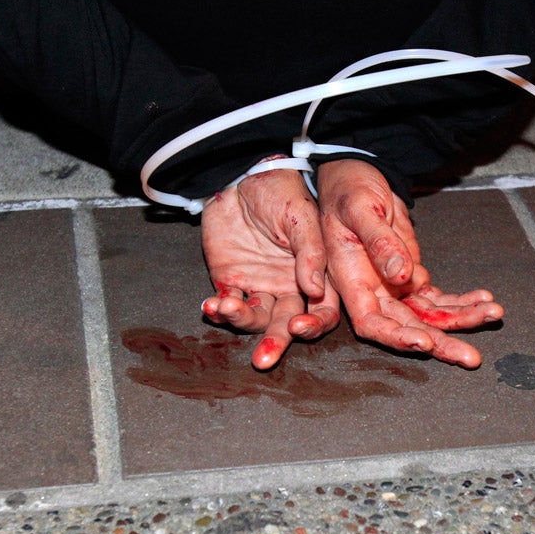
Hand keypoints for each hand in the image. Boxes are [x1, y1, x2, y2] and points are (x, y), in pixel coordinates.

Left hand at [201, 162, 339, 369]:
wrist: (240, 174)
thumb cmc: (279, 190)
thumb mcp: (301, 216)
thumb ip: (310, 252)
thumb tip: (314, 289)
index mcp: (316, 274)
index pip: (322, 311)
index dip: (314, 325)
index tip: (298, 327)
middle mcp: (289, 286)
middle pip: (287, 325)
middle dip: (276, 343)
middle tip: (263, 359)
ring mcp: (259, 285)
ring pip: (255, 318)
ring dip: (242, 321)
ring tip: (227, 307)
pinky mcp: (231, 280)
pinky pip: (227, 304)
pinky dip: (218, 310)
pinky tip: (212, 306)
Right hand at [317, 159, 503, 367]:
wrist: (359, 177)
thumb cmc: (348, 189)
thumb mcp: (359, 209)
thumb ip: (378, 241)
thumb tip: (401, 274)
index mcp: (351, 277)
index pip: (371, 321)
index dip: (396, 337)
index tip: (424, 342)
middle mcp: (372, 290)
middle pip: (406, 328)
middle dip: (440, 342)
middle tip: (470, 357)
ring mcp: (393, 286)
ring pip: (429, 315)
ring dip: (461, 319)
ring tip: (492, 314)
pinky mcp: (410, 277)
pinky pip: (438, 298)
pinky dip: (461, 300)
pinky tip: (484, 299)